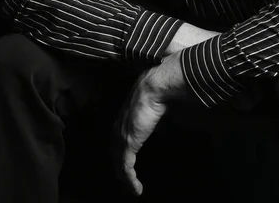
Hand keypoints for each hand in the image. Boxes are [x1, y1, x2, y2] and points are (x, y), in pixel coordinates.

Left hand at [112, 53, 185, 195]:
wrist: (154, 89)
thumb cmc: (158, 93)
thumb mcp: (157, 107)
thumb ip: (157, 115)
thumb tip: (164, 119)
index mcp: (125, 116)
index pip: (118, 137)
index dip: (120, 149)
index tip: (127, 159)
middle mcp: (119, 126)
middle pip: (114, 151)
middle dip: (119, 165)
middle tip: (126, 178)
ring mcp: (122, 136)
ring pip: (118, 162)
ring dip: (124, 177)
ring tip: (131, 187)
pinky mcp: (127, 144)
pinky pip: (126, 168)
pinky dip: (130, 181)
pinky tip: (137, 190)